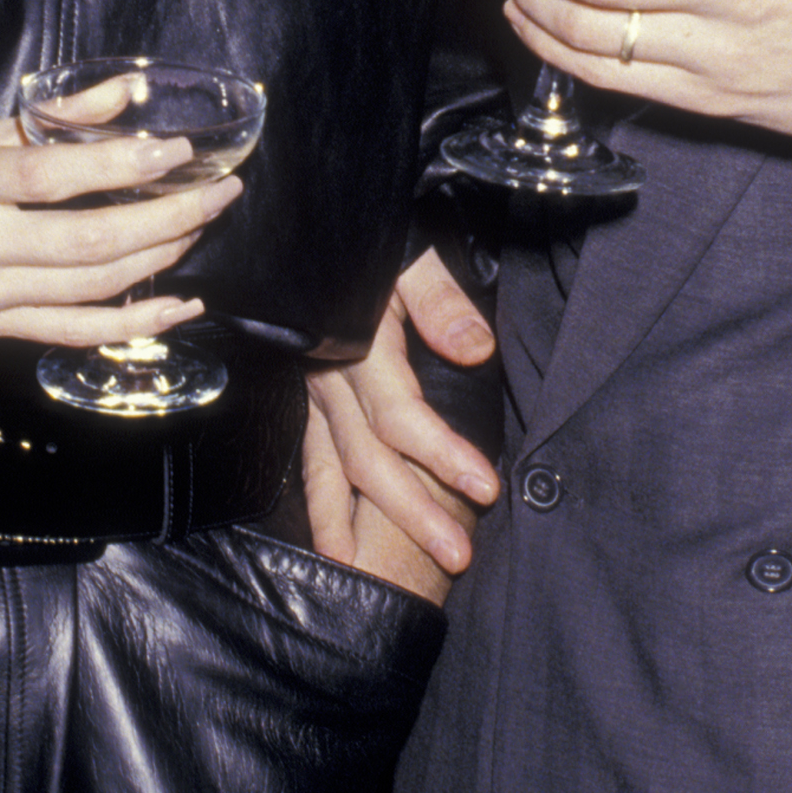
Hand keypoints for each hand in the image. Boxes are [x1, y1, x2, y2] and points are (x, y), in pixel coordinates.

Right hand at [0, 114, 242, 442]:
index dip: (125, 166)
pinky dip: (136, 322)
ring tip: (203, 226)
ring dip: (163, 260)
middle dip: (169, 217)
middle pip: (90, 241)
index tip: (179, 151)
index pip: (54, 178)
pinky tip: (181, 302)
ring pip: (93, 288)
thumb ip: (42, 122)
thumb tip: (123, 95)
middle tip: (220, 191)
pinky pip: (78, 332)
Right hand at [304, 248, 499, 583]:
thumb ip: (439, 300)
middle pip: (369, 458)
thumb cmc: (375, 234)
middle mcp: (328, 378)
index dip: (443, 456)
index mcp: (357, 347)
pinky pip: (309, 457)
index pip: (401, 417)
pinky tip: (330, 541)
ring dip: (352, 524)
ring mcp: (311, 391)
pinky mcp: (305, 396)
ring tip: (367, 574)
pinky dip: (319, 501)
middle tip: (459, 555)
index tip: (486, 488)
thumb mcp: (411, 253)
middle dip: (412, 511)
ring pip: (329, 467)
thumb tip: (476, 350)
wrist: (323, 218)